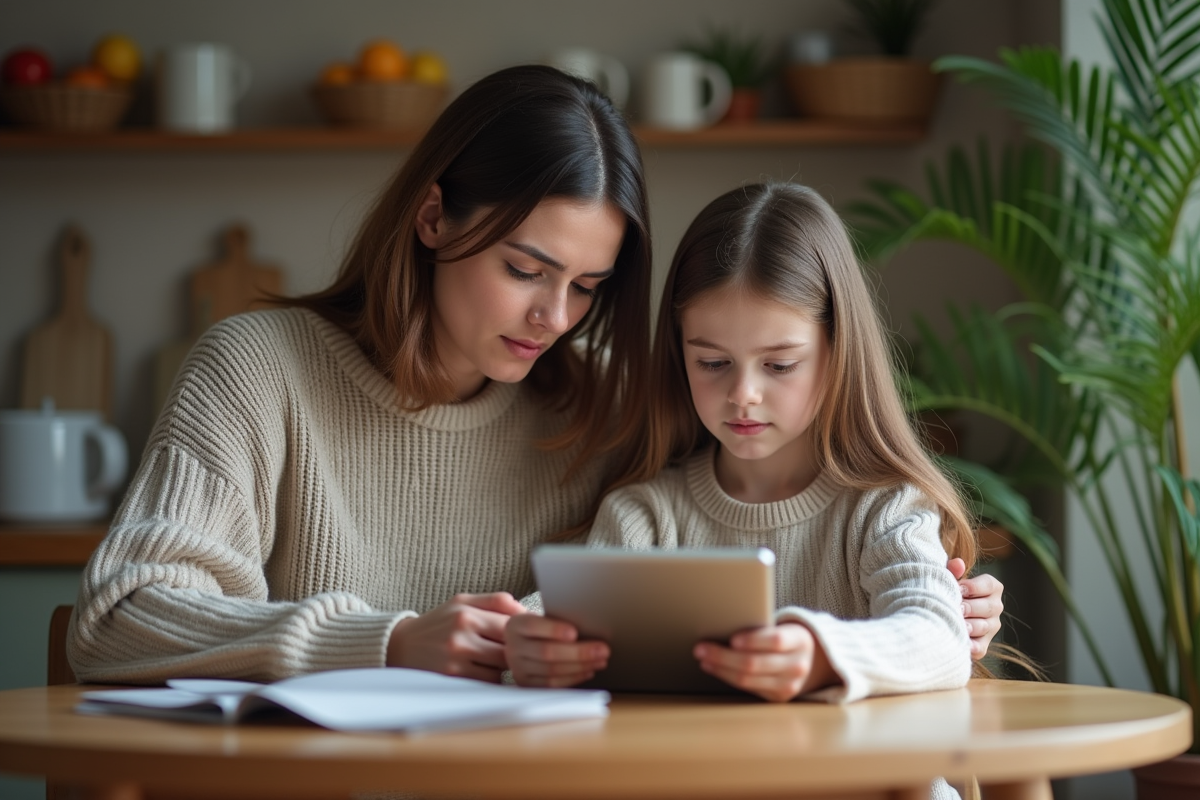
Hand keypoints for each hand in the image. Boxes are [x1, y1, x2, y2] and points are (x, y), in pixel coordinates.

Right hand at [386, 592, 525, 681]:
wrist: (399, 647)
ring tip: (489, 660)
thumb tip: (526, 611)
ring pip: (500, 669)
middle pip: (509, 649)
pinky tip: (478, 671)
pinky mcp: (452, 680)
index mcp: (466, 613)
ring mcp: (455, 660)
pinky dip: (488, 679)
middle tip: (507, 650)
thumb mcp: (461, 602)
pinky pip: (486, 683)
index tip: (522, 636)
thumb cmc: (438, 623)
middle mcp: (460, 636)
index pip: (512, 625)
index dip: (522, 633)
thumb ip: (496, 601)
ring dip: (501, 668)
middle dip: (513, 652)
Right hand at [506, 613, 608, 687]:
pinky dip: (573, 678)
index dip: (554, 630)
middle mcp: (513, 648)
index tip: (575, 632)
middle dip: (578, 652)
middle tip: (603, 649)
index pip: (533, 626)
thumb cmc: (541, 628)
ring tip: (601, 660)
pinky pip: (553, 684)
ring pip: (551, 670)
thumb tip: (587, 625)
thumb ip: (557, 620)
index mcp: (516, 626)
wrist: (524, 644)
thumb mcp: (542, 618)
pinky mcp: (528, 684)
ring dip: (581, 666)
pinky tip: (588, 671)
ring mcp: (519, 669)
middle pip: (546, 652)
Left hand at [693, 623, 836, 702]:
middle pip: (755, 663)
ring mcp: (789, 685)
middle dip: (723, 656)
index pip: (776, 640)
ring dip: (720, 668)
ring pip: (747, 679)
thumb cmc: (787, 637)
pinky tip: (714, 668)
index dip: (753, 640)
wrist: (811, 660)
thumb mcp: (784, 628)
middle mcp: (797, 665)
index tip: (732, 638)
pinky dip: (727, 677)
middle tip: (700, 648)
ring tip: (703, 658)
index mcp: (800, 640)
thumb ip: (762, 629)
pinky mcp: (778, 697)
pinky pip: (747, 688)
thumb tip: (722, 624)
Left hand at [948, 558, 1003, 659]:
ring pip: (983, 626)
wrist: (939, 613)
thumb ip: (952, 570)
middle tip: (954, 608)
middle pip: (988, 607)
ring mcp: (991, 627)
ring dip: (967, 625)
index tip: (958, 589)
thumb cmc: (946, 590)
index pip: (989, 586)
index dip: (972, 587)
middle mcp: (995, 607)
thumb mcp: (948, 578)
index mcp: (992, 587)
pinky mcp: (982, 645)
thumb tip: (957, 563)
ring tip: (954, 623)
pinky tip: (958, 642)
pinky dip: (969, 646)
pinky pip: (979, 647)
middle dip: (968, 607)